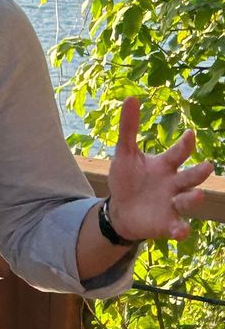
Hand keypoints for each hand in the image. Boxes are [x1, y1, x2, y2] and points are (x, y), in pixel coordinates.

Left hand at [107, 97, 214, 240]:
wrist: (121, 209)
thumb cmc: (127, 179)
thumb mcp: (125, 153)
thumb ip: (129, 128)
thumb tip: (131, 97)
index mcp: (166, 165)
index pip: (178, 153)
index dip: (185, 144)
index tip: (189, 134)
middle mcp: (174, 184)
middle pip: (190, 177)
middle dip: (199, 172)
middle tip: (208, 166)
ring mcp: (173, 203)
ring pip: (188, 200)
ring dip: (193, 198)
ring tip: (196, 195)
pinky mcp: (167, 223)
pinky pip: (178, 226)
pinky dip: (180, 229)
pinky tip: (181, 232)